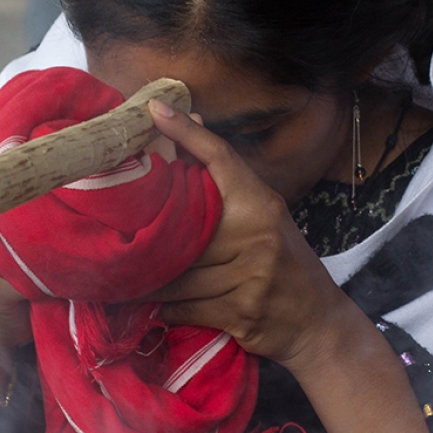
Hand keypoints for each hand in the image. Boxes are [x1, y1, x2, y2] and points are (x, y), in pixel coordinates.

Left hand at [146, 100, 354, 371]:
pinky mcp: (241, 311)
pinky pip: (185, 308)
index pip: (221, 158)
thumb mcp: (265, 217)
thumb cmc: (285, 263)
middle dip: (149, 238)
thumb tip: (190, 128)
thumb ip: (229, 182)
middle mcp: (258, 234)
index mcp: (262, 203)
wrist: (318, 321)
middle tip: (114, 234)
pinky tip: (156, 308)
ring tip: (127, 277)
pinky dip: (167, 310)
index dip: (186, 133)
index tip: (154, 111)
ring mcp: (251, 275)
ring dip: (150, 281)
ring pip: (179, 275)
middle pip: (184, 227)